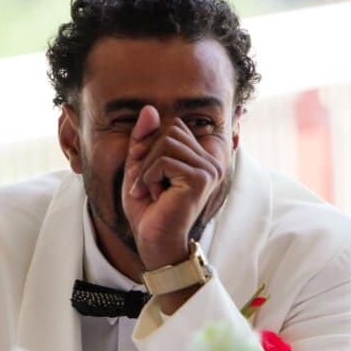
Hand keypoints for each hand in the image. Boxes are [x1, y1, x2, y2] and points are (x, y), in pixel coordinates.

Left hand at [122, 105, 225, 270]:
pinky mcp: (200, 179)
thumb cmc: (148, 209)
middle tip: (146, 183)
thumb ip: (144, 139)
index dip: (151, 143)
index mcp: (201, 157)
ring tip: (150, 191)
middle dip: (148, 154)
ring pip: (165, 143)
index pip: (173, 126)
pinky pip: (164, 160)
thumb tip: (150, 109)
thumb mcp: (139, 167)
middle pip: (170, 129)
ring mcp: (209, 169)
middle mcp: (211, 161)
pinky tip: (154, 196)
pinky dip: (149, 177)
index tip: (146, 172)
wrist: (155, 241)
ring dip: (147, 168)